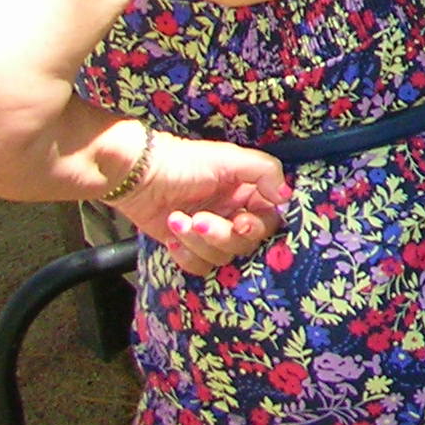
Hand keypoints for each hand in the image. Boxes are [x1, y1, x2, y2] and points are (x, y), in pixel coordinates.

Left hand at [110, 132, 288, 277]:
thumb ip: (265, 171)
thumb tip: (286, 196)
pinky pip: (200, 266)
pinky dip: (187, 255)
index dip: (257, 226)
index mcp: (248, 192)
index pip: (269, 219)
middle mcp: (233, 213)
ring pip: (222, 256)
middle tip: (200, 220)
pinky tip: (173, 236)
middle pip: (245, 243)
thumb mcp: (229, 158)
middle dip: (221, 235)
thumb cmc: (184, 162)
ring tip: (177, 220)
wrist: (138, 175)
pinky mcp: (188, 247)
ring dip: (198, 242)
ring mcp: (210, 233)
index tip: (240, 221)